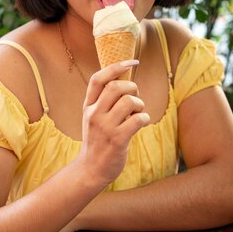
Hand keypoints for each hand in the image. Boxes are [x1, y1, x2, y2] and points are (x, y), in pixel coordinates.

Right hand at [78, 61, 149, 187]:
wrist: (90, 170)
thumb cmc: (97, 141)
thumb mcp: (92, 118)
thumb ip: (103, 101)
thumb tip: (124, 81)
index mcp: (88, 106)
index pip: (97, 79)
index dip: (115, 67)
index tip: (132, 62)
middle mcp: (94, 114)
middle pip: (115, 87)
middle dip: (132, 87)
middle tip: (135, 98)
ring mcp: (105, 127)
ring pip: (128, 102)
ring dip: (140, 104)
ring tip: (138, 113)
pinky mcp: (117, 140)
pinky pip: (137, 120)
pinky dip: (144, 119)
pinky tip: (141, 124)